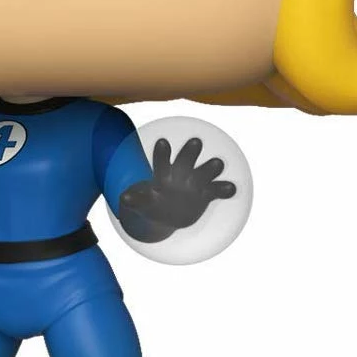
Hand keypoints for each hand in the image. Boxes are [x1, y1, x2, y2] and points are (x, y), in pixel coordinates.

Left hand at [118, 137, 235, 242]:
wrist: (167, 215)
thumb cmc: (152, 204)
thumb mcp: (142, 204)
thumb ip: (135, 200)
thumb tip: (124, 198)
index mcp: (163, 175)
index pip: (161, 162)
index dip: (161, 153)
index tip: (162, 142)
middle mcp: (179, 174)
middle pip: (185, 161)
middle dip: (189, 152)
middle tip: (195, 141)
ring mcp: (194, 183)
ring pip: (204, 172)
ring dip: (210, 168)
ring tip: (217, 163)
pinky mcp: (206, 194)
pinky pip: (216, 190)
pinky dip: (224, 189)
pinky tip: (232, 189)